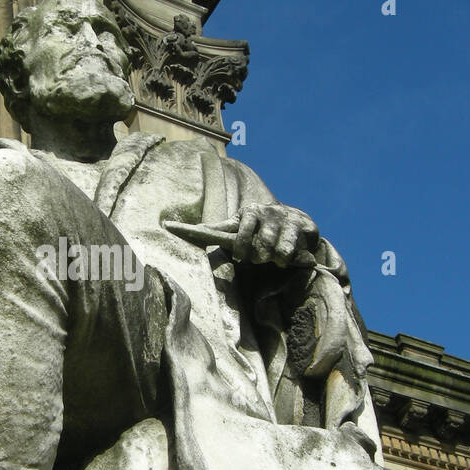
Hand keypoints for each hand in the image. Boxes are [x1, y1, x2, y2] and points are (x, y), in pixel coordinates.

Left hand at [166, 203, 319, 268]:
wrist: (299, 222)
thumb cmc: (262, 230)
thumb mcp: (241, 231)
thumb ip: (220, 232)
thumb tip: (194, 229)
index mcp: (243, 216)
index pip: (214, 228)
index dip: (192, 231)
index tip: (167, 228)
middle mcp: (261, 212)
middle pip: (248, 244)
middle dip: (252, 254)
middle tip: (256, 257)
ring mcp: (282, 217)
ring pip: (271, 249)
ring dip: (273, 257)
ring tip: (274, 256)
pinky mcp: (302, 225)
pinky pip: (290, 247)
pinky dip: (290, 256)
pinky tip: (290, 256)